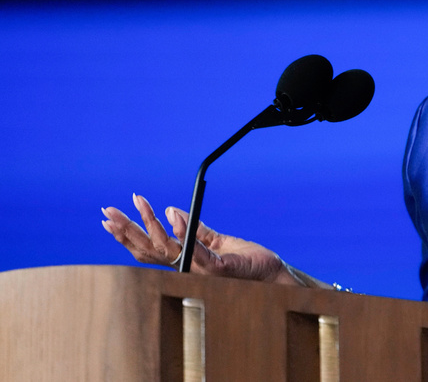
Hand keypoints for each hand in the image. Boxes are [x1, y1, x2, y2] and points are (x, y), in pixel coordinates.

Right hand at [101, 194, 286, 282]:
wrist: (271, 273)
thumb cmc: (245, 261)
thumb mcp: (217, 240)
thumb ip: (196, 229)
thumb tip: (172, 210)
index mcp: (184, 259)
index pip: (150, 246)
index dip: (130, 232)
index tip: (112, 214)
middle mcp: (188, 266)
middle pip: (149, 249)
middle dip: (126, 230)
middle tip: (106, 212)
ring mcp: (201, 269)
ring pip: (167, 248)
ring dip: (150, 224)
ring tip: (138, 202)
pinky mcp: (220, 268)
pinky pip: (198, 250)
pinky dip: (184, 231)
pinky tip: (173, 214)